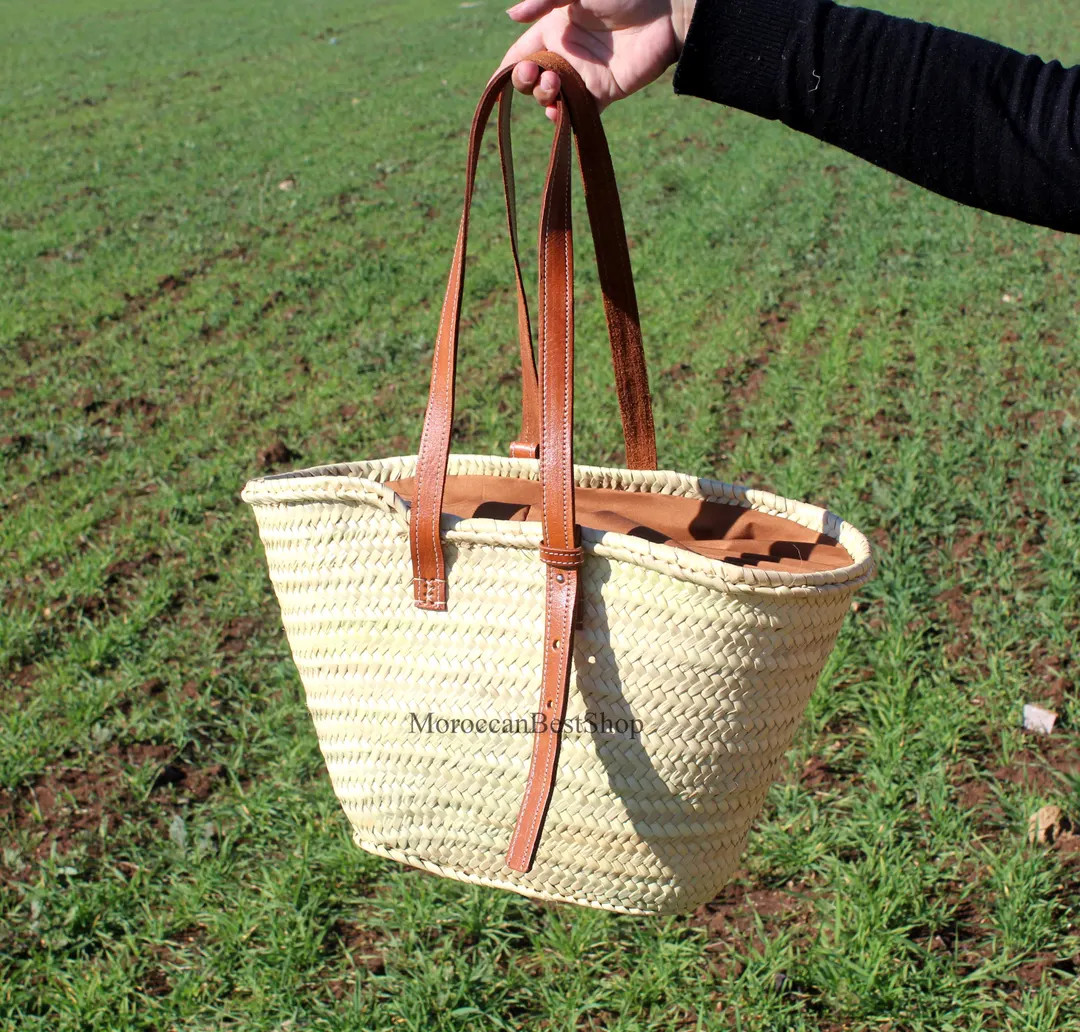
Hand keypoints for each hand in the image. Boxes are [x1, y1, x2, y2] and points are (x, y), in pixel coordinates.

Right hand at [501, 0, 696, 119]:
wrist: (666, 11)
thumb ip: (544, 1)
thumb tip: (510, 16)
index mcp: (554, 29)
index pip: (519, 53)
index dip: (506, 69)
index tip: (496, 82)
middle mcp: (564, 54)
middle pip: (531, 80)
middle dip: (525, 81)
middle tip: (537, 73)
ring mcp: (583, 76)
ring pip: (550, 99)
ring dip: (544, 98)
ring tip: (554, 85)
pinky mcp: (603, 94)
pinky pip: (577, 114)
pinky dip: (564, 119)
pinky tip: (559, 112)